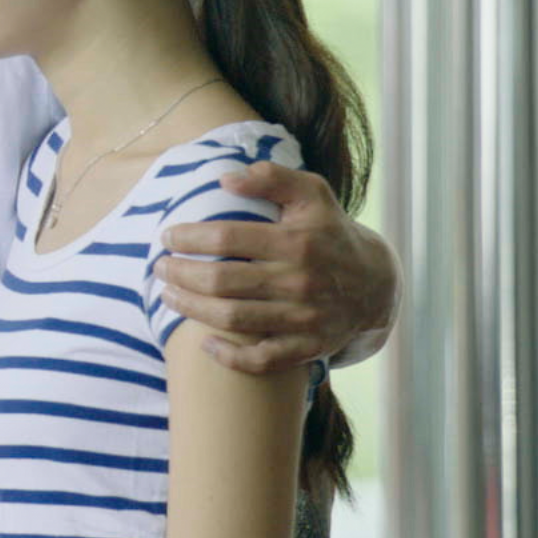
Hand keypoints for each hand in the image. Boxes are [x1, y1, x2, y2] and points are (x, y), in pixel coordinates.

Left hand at [154, 161, 398, 374]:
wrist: (376, 284)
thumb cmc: (330, 231)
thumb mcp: (312, 193)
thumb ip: (272, 177)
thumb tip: (225, 178)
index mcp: (297, 241)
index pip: (227, 237)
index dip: (189, 237)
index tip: (167, 237)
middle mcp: (300, 281)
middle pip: (222, 281)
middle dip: (180, 274)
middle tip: (160, 268)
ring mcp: (304, 318)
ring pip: (232, 319)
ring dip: (191, 308)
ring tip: (168, 295)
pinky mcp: (308, 347)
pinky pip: (261, 360)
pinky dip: (229, 356)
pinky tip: (203, 343)